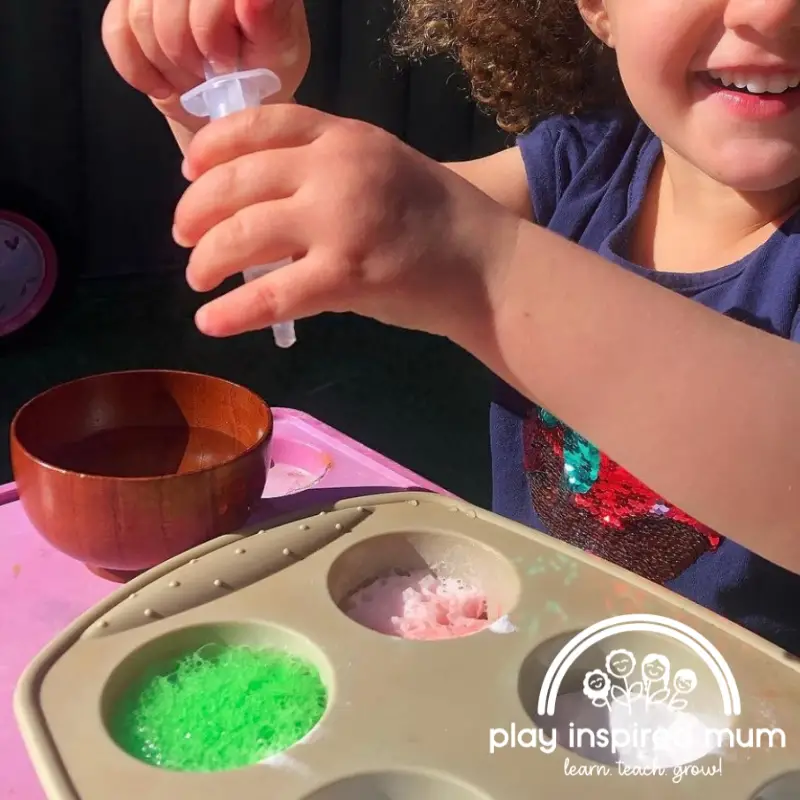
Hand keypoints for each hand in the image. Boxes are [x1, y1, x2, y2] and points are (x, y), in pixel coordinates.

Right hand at [102, 0, 308, 131]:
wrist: (231, 96)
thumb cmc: (262, 69)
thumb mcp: (279, 51)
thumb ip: (270, 21)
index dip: (207, 27)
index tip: (224, 61)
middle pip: (168, 4)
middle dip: (186, 54)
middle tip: (209, 74)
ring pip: (139, 17)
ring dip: (167, 65)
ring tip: (193, 79)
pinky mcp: (128, 2)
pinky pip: (117, 31)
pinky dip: (139, 70)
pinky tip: (164, 85)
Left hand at [172, 104, 519, 347]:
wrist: (487, 264)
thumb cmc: (435, 219)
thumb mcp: (380, 167)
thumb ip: (326, 168)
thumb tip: (257, 195)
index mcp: (345, 136)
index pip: (261, 123)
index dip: (213, 146)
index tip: (189, 171)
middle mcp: (339, 168)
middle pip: (238, 179)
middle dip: (196, 211)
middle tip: (182, 236)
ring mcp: (342, 220)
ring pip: (245, 234)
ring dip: (207, 260)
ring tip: (195, 278)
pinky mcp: (348, 274)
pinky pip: (272, 294)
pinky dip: (232, 311)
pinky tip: (210, 322)